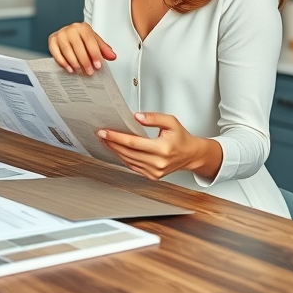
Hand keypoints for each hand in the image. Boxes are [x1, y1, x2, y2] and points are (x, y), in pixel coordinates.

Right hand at [48, 22, 115, 74]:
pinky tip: (70, 69)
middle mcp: (71, 29)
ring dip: (74, 63)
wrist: (68, 34)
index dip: (94, 54)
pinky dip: (63, 62)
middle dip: (85, 61)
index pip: (90, 41)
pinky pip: (56, 53)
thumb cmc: (81, 38)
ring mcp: (60, 34)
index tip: (98, 65)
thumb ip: (103, 49)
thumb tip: (112, 56)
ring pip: (67, 50)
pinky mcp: (52, 40)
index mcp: (83, 27)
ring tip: (80, 71)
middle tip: (89, 71)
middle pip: (78, 46)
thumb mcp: (94, 41)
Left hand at [97, 113, 221, 180]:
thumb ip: (153, 118)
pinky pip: (133, 167)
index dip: (117, 137)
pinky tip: (117, 150)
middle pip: (128, 152)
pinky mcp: (152, 176)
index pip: (133, 143)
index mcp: (162, 149)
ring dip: (115, 150)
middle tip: (101, 134)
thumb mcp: (170, 122)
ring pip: (128, 161)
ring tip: (106, 141)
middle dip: (112, 143)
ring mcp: (154, 172)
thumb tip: (136, 116)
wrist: (191, 155)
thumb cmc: (181, 138)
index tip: (105, 132)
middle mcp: (158, 163)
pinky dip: (123, 158)